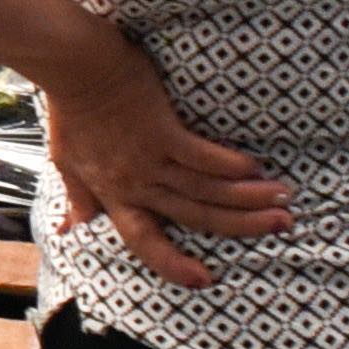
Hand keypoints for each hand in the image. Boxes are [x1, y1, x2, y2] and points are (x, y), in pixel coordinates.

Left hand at [35, 35, 291, 291]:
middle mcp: (136, 185)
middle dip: (241, 225)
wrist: (75, 68)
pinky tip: (257, 169)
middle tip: (280, 226)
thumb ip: (79, 200)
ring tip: (282, 200)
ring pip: (207, 190)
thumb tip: (69, 231)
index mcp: (113, 196)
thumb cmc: (71, 112)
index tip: (204, 281)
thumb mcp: (66, 165)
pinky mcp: (163, 130)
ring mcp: (151, 159)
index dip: (172, 264)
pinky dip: (232, 165)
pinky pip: (204, 156)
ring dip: (248, 197)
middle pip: (195, 215)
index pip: (144, 242)